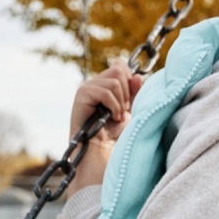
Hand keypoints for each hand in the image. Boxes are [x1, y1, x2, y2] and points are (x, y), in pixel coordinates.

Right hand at [67, 59, 143, 193]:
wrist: (103, 154)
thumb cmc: (117, 136)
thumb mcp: (131, 110)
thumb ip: (135, 92)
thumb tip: (137, 75)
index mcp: (104, 84)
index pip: (120, 65)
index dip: (130, 80)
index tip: (129, 102)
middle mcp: (94, 83)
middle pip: (119, 69)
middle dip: (127, 92)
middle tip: (123, 111)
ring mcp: (87, 88)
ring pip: (115, 80)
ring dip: (121, 101)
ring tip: (116, 117)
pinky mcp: (81, 96)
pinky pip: (106, 91)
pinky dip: (114, 106)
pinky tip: (111, 118)